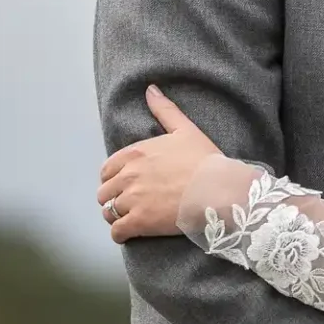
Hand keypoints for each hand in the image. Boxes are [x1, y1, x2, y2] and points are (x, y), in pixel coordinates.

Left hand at [96, 87, 221, 242]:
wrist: (218, 189)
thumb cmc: (205, 160)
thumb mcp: (185, 129)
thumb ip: (164, 110)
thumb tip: (150, 89)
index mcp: (135, 154)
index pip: (107, 170)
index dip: (115, 179)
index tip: (127, 184)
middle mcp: (128, 176)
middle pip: (105, 192)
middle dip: (115, 198)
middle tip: (131, 204)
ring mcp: (131, 200)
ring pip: (109, 212)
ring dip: (116, 216)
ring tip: (131, 219)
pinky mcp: (139, 222)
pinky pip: (117, 232)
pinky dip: (121, 234)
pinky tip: (130, 234)